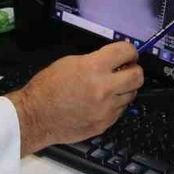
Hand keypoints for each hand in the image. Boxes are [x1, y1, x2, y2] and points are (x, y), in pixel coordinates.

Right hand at [6, 40, 142, 154]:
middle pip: (138, 76)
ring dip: (124, 89)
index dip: (130, 51)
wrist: (36, 117)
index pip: (126, 52)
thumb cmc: (46, 89)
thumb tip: (111, 61)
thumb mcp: (68, 63)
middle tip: (126, 70)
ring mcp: (106, 108)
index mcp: (93, 68)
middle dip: (134, 70)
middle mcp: (103, 88)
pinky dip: (114, 105)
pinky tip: (100, 103)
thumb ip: (93, 60)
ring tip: (110, 88)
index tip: (128, 53)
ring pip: (131, 95)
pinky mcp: (105, 123)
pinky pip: (120, 110)